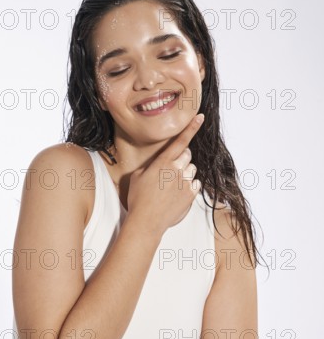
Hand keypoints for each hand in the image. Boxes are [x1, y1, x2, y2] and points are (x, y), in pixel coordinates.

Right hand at [126, 114, 203, 234]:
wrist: (146, 221)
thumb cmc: (138, 198)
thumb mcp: (138, 175)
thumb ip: (151, 165)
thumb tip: (159, 162)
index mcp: (163, 162)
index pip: (180, 141)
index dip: (192, 127)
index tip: (200, 117)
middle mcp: (176, 169)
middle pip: (187, 154)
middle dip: (181, 159)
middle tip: (170, 172)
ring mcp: (186, 181)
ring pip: (192, 169)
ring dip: (185, 173)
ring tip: (171, 186)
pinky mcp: (191, 194)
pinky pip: (196, 183)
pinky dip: (189, 186)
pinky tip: (177, 194)